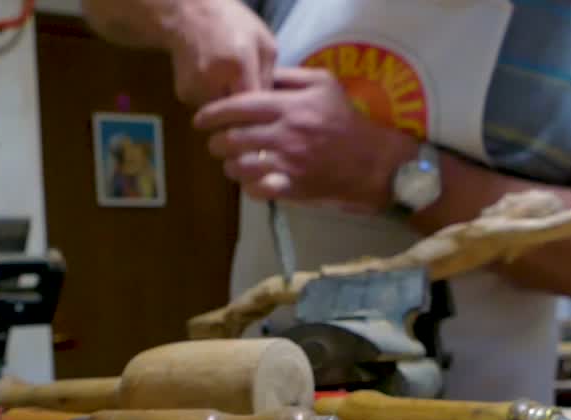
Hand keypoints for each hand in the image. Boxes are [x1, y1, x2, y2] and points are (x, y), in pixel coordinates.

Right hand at [164, 0, 276, 104]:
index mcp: (238, 65)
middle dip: (244, 112)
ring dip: (228, 105)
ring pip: (221, 114)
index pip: (252, 106)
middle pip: (236, 115)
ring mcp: (195, 89)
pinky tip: (213, 80)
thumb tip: (267, 105)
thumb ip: (269, 75)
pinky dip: (213, 99)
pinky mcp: (184, 94)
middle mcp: (213, 80)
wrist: (189, 15)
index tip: (265, 113)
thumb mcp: (263, 41)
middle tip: (249, 99)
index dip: (260, 113)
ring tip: (229, 83)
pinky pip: (206, 106)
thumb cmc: (232, 24)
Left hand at [193, 66, 417, 207]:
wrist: (370, 161)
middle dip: (215, 142)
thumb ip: (288, 77)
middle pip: (231, 139)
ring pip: (238, 167)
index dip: (212, 113)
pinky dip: (246, 186)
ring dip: (229, 165)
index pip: (238, 108)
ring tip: (232, 161)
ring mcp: (286, 164)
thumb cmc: (344, 120)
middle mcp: (284, 135)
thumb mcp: (323, 84)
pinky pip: (254, 190)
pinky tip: (251, 180)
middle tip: (216, 142)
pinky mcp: (290, 188)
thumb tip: (256, 77)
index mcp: (289, 108)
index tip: (200, 119)